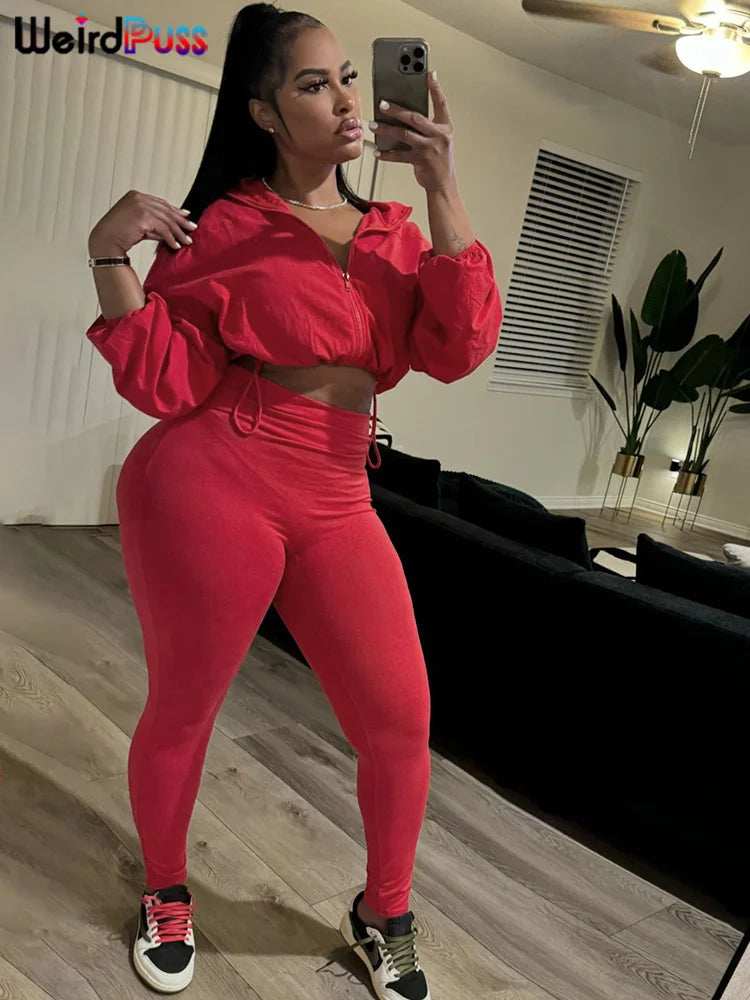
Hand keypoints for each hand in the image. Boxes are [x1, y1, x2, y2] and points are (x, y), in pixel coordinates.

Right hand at [88, 190, 197, 256]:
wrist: (105, 241)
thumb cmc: (118, 235)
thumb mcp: (138, 225)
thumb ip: (153, 224)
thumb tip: (170, 230)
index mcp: (136, 196)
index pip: (160, 203)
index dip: (174, 210)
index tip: (185, 215)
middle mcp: (139, 198)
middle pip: (166, 210)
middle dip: (181, 221)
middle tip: (192, 228)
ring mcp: (141, 206)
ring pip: (167, 220)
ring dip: (179, 232)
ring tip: (186, 241)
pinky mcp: (143, 216)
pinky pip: (163, 228)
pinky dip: (171, 238)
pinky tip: (175, 245)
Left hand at [369, 71, 454, 192]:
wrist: (443, 183)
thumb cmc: (438, 159)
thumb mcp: (439, 138)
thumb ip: (427, 125)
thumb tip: (404, 113)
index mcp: (445, 126)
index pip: (441, 103)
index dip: (435, 88)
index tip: (428, 74)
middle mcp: (439, 135)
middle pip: (415, 117)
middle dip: (396, 110)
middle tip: (382, 104)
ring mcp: (429, 148)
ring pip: (404, 134)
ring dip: (386, 129)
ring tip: (374, 125)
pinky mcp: (420, 161)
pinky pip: (399, 156)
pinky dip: (387, 154)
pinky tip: (377, 151)